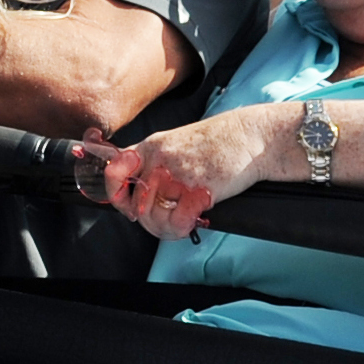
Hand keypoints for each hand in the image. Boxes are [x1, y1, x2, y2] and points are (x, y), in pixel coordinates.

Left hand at [92, 109, 280, 239]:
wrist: (250, 136)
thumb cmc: (217, 143)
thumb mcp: (175, 143)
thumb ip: (153, 162)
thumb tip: (138, 194)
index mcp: (149, 147)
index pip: (113, 172)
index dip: (115, 194)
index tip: (127, 206)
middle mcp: (157, 160)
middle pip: (136, 206)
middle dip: (151, 222)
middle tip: (169, 221)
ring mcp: (174, 174)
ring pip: (155, 217)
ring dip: (169, 227)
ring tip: (184, 221)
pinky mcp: (194, 188)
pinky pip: (177, 220)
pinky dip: (185, 226)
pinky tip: (195, 219)